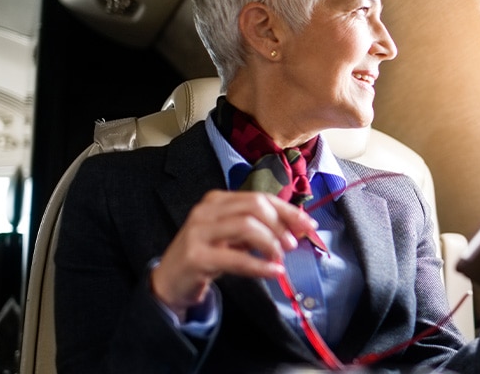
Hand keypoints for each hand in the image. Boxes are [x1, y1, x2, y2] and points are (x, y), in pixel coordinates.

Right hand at [150, 190, 317, 320]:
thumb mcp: (234, 237)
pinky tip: (274, 272)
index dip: (288, 210)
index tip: (309, 225)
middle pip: (254, 207)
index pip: (260, 198)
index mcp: (218, 200)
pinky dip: (260, 265)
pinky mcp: (196, 256)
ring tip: (280, 258)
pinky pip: (235, 258)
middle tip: (292, 245)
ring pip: (246, 226)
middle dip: (280, 224)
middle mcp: (206, 210)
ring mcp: (198, 232)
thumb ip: (261, 228)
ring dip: (270, 243)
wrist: (170, 281)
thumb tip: (298, 226)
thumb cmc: (207, 255)